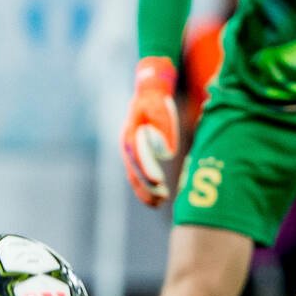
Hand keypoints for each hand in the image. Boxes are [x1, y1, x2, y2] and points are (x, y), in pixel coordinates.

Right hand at [121, 57, 179, 205]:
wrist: (147, 92)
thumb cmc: (154, 99)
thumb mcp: (158, 106)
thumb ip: (162, 125)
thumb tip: (168, 152)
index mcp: (130, 134)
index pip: (138, 156)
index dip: (147, 170)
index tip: (158, 182)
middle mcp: (127, 145)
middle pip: (134, 171)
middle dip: (146, 188)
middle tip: (160, 200)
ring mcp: (131, 150)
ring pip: (135, 176)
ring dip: (146, 191)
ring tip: (160, 203)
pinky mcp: (137, 153)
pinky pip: (140, 173)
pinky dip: (148, 185)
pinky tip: (159, 195)